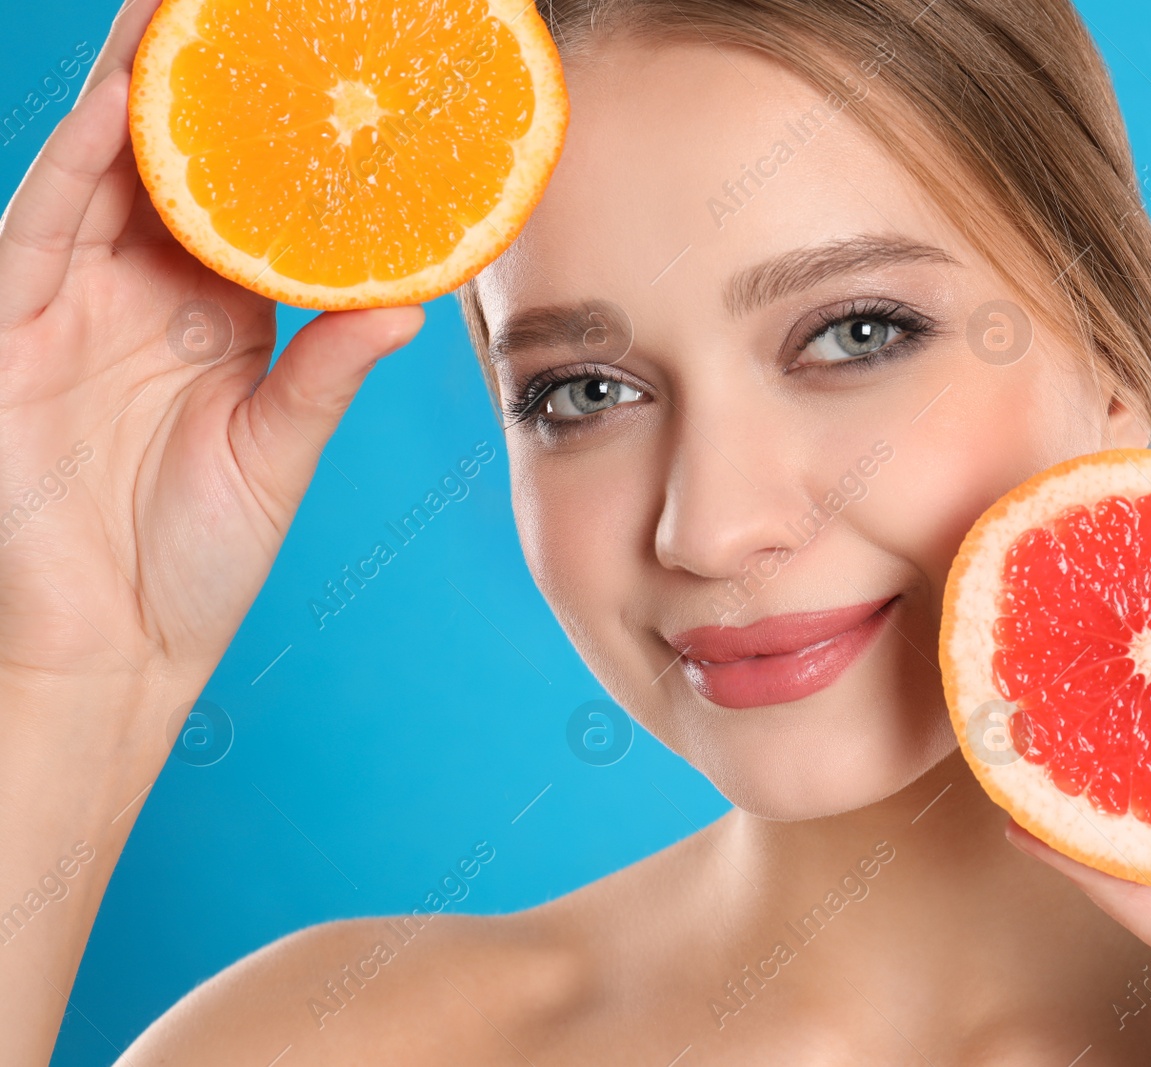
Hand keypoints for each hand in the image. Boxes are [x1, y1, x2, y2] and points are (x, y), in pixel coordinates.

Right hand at [0, 0, 423, 694]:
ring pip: (103, 169)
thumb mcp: (278, 449)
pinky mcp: (11, 330)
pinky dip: (79, 161)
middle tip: (259, 9)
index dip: (278, 134)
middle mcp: (138, 295)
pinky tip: (125, 98)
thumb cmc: (190, 559)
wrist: (108, 651)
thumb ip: (327, 371)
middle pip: (176, 163)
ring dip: (143, 87)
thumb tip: (410, 306)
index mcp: (211, 317)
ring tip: (187, 10)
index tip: (324, 65)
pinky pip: (42, 225)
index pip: (246, 201)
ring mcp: (68, 304)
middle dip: (207, 82)